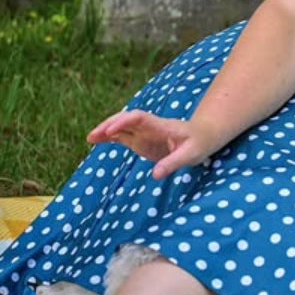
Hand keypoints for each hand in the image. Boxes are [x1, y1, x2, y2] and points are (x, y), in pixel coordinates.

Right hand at [87, 110, 216, 180]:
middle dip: (109, 125)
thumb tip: (155, 176)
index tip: (111, 130)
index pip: (140, 118)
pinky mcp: (142, 141)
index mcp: (162, 126)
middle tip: (94, 136)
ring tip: (90, 139)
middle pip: (126, 119)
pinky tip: (96, 141)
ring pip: (121, 127)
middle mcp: (150, 126)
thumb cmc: (200, 143)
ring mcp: (144, 133)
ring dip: (106, 131)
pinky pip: (122, 137)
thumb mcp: (191, 155)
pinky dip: (109, 138)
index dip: (124, 121)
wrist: (204, 136)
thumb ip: (173, 163)